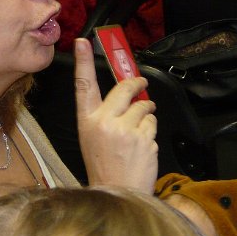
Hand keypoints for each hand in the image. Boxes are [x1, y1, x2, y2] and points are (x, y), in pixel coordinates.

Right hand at [74, 38, 157, 192]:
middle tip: (142, 84)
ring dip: (146, 114)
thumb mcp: (93, 138)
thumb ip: (105, 115)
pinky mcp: (144, 138)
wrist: (117, 193)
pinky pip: (152, 124)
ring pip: (144, 107)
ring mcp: (125, 130)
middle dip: (137, 83)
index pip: (83, 85)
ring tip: (138, 132)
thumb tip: (127, 94)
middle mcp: (104, 122)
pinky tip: (142, 146)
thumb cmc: (105, 166)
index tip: (84, 42)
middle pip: (125, 88)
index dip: (83, 62)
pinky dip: (151, 131)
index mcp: (87, 121)